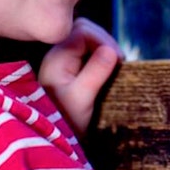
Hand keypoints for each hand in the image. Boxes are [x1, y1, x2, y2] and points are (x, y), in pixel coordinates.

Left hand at [39, 17, 122, 137]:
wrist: (50, 140)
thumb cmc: (65, 120)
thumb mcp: (82, 98)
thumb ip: (95, 72)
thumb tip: (111, 50)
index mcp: (57, 57)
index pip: (83, 30)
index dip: (103, 40)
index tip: (118, 59)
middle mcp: (58, 55)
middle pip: (85, 31)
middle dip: (105, 42)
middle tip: (120, 62)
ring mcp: (63, 62)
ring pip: (87, 41)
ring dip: (104, 50)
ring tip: (116, 67)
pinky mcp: (69, 71)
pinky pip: (86, 53)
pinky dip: (100, 58)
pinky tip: (108, 71)